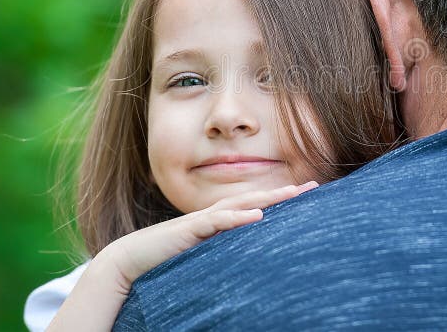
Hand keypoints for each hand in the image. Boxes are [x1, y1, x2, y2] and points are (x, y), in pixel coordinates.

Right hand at [99, 181, 318, 292]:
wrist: (131, 260)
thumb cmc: (167, 258)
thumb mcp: (204, 255)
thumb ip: (224, 252)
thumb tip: (250, 260)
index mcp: (220, 219)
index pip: (257, 204)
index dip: (282, 198)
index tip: (308, 193)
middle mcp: (215, 213)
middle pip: (256, 197)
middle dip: (285, 192)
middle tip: (314, 186)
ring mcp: (204, 219)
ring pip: (242, 203)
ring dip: (268, 198)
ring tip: (294, 193)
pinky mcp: (191, 229)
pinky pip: (218, 221)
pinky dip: (238, 217)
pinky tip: (258, 216)